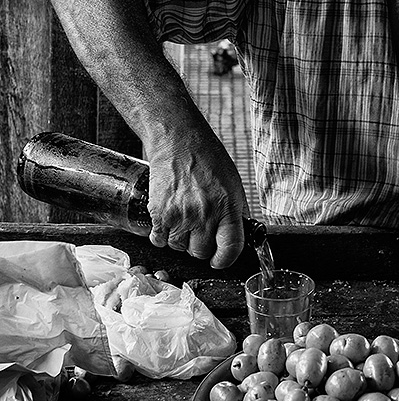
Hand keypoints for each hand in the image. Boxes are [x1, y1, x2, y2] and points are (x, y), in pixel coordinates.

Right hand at [145, 126, 248, 268]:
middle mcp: (204, 214)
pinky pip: (159, 240)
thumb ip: (236, 211)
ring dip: (181, 240)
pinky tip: (169, 220)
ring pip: (179, 248)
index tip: (220, 259)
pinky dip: (163, 235)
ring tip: (183, 220)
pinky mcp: (159, 213)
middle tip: (199, 231)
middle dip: (201, 246)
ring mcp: (180, 215)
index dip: (225, 259)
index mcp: (227, 207)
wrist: (178, 141)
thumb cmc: (207, 158)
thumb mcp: (233, 183)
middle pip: (201, 252)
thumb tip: (238, 234)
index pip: (230, 249)